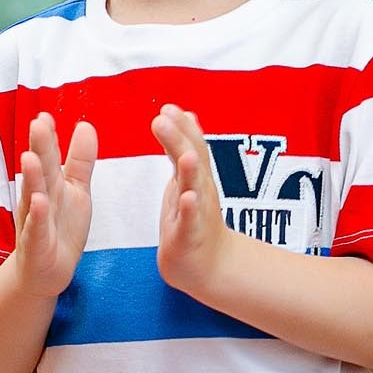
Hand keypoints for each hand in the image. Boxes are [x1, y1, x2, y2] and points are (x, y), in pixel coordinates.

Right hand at [14, 113, 98, 296]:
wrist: (47, 273)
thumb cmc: (60, 226)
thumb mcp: (75, 190)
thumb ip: (79, 160)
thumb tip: (86, 124)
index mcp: (50, 184)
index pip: (49, 155)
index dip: (48, 137)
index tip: (46, 115)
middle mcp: (38, 198)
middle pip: (40, 170)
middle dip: (39, 147)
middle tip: (38, 123)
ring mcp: (35, 222)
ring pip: (32, 196)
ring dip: (31, 178)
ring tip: (30, 157)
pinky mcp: (37, 246)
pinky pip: (36, 230)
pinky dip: (37, 217)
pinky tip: (39, 202)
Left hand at [152, 105, 230, 296]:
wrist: (209, 265)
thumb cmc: (194, 221)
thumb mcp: (187, 179)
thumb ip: (184, 147)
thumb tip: (186, 114)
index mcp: (195, 176)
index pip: (191, 145)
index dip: (181, 126)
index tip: (167, 107)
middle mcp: (200, 190)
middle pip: (193, 159)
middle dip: (180, 138)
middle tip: (163, 118)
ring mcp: (197, 213)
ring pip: (195, 188)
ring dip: (190, 170)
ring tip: (185, 155)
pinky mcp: (190, 236)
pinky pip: (191, 221)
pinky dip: (190, 209)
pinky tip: (187, 198)